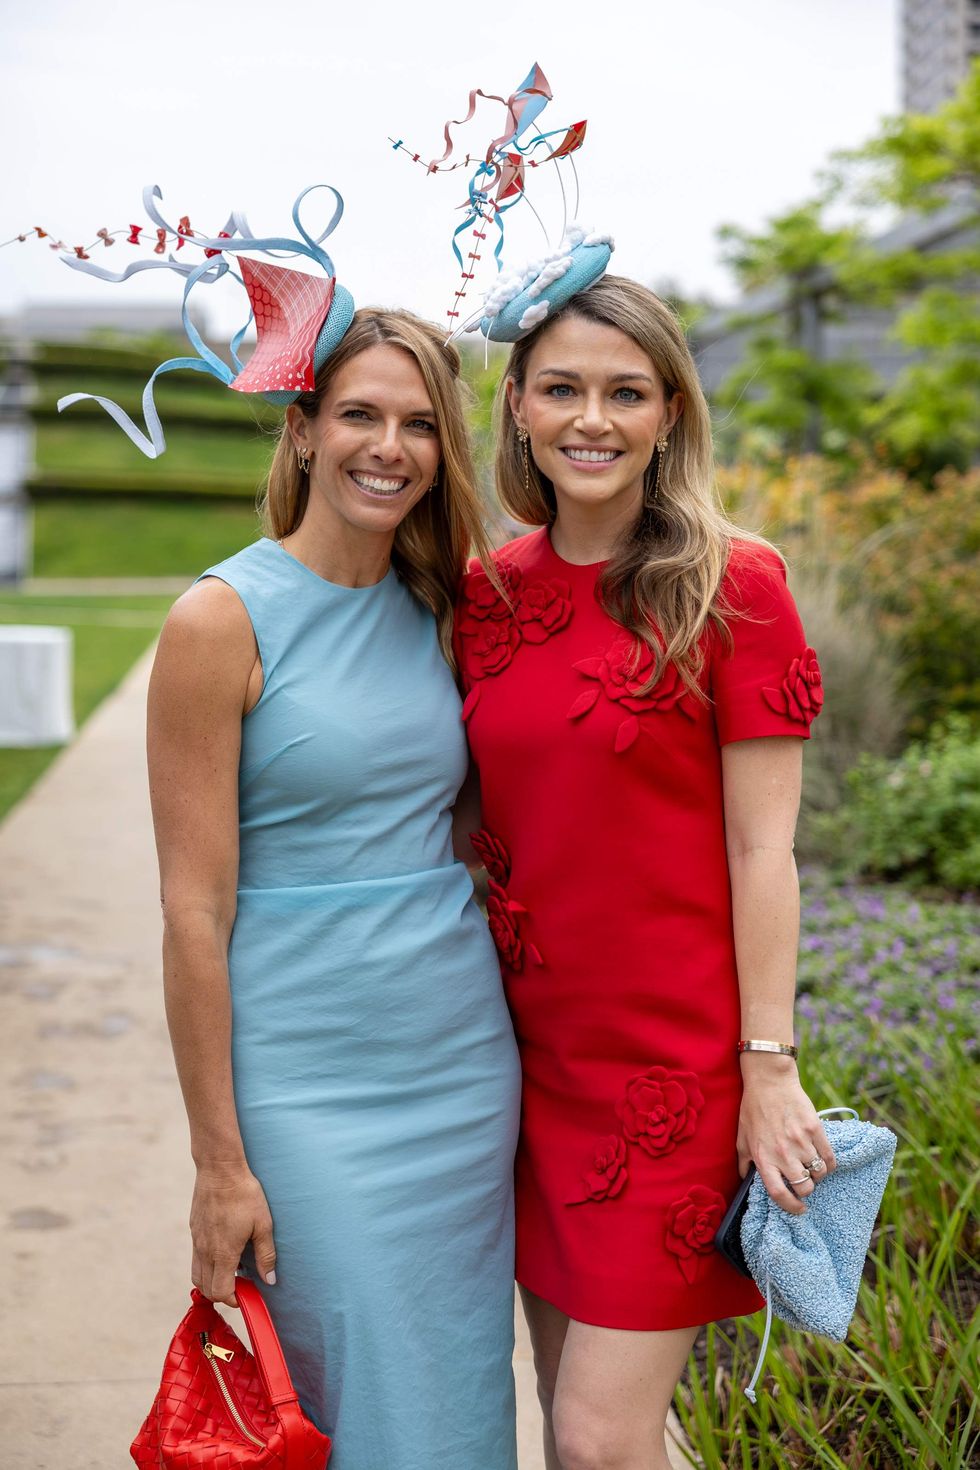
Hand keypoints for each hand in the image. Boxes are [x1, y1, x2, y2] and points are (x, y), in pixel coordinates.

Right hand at [189, 1160, 276, 1306]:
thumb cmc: (244, 1194)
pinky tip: (223, 1251)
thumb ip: (266, 1254)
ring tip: (231, 1271)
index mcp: (223, 1253)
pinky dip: (206, 1265)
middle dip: (222, 1293)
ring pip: (197, 1276)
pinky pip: (195, 1258)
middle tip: (241, 1285)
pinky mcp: (194, 1230)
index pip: (221, 1292)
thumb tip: (270, 1280)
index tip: (247, 1293)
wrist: (219, 1169)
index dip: (234, 1299)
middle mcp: (205, 1251)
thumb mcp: (263, 1224)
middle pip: (206, 1289)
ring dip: (212, 1281)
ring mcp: (197, 1241)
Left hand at [736, 1056, 836, 1215]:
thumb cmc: (753, 1109)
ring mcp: (800, 1141)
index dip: (791, 1207)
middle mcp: (782, 1153)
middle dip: (807, 1190)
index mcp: (763, 1158)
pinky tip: (823, 1160)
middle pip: (804, 1187)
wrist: (769, 1082)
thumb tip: (745, 1180)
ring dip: (818, 1175)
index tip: (799, 1209)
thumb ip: (744, 1162)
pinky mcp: (815, 1129)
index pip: (779, 1194)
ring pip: (819, 1174)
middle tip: (805, 1182)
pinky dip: (829, 1163)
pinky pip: (829, 1157)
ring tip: (812, 1168)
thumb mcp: (742, 1138)